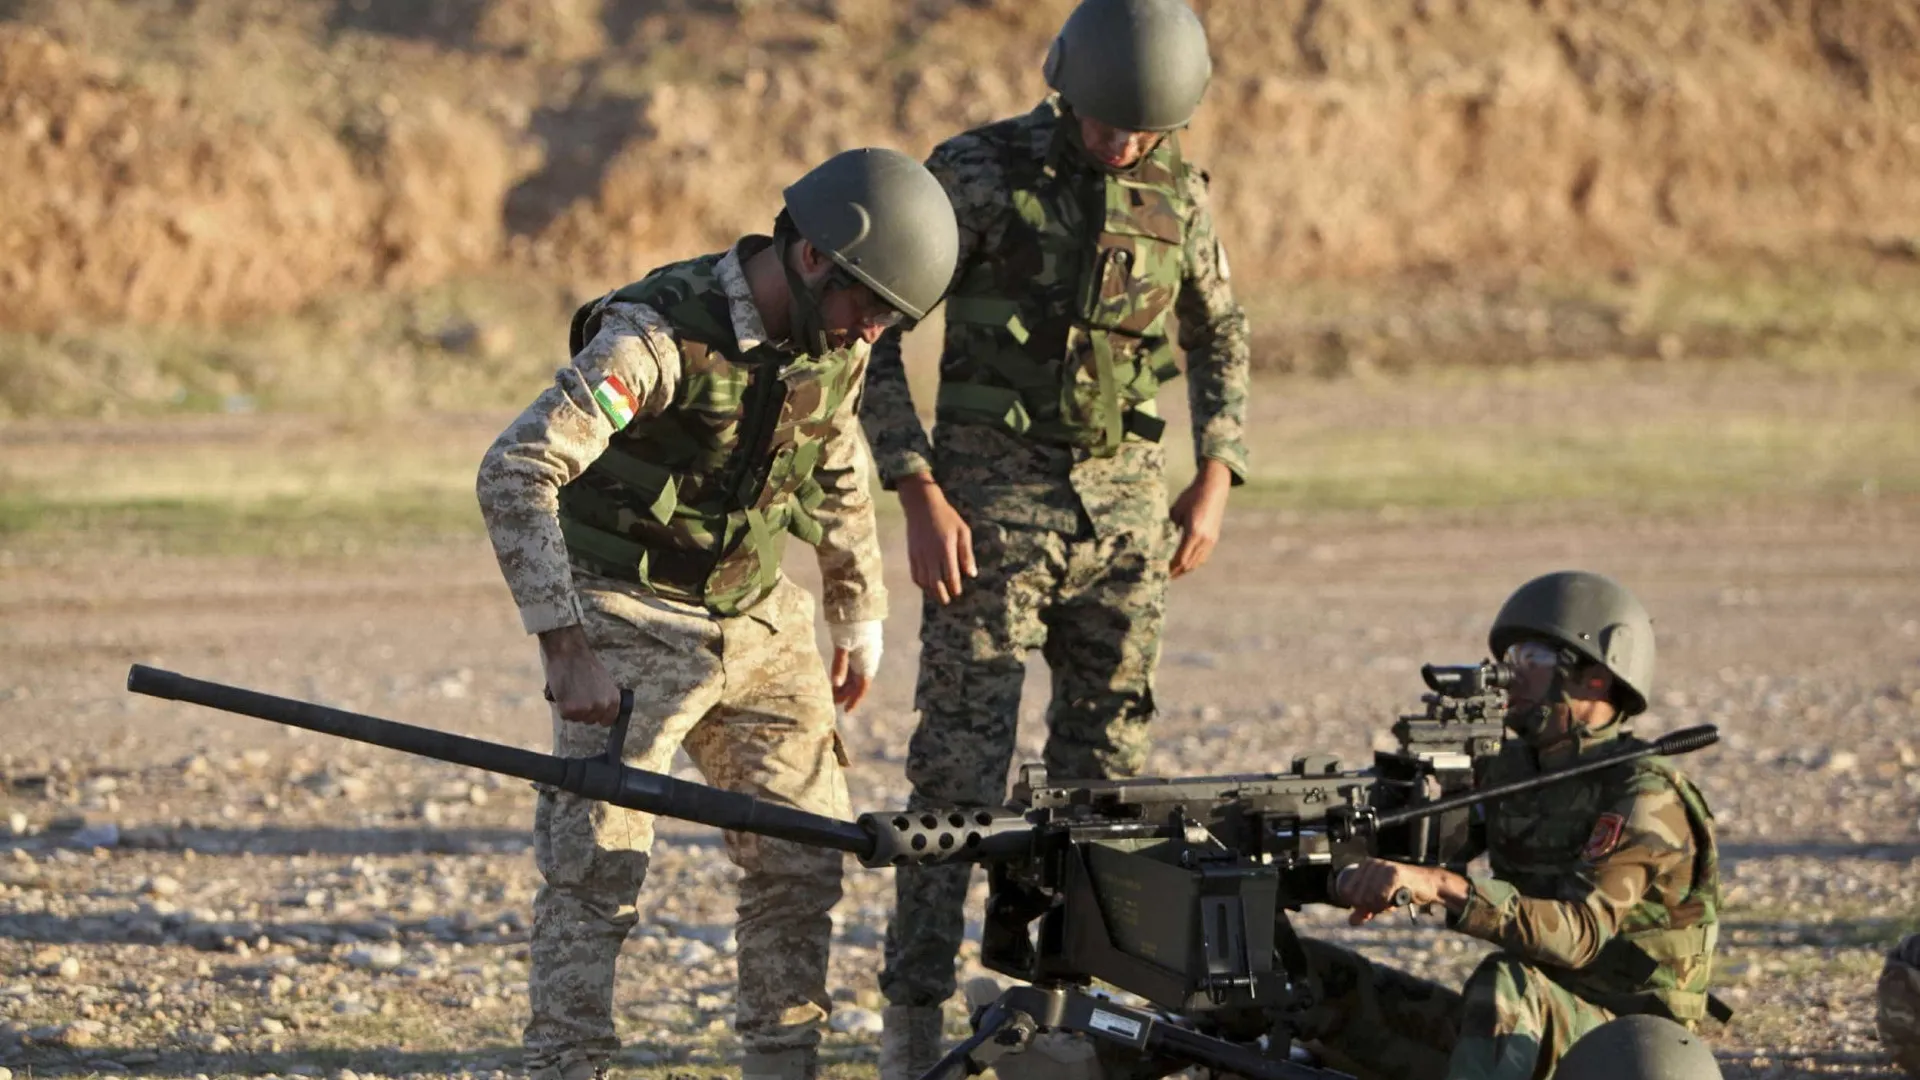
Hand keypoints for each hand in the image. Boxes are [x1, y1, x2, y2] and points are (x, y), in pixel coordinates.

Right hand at [537, 624, 622, 725]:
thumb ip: (604, 697)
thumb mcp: (604, 682)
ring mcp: (585, 710)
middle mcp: (601, 707)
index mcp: (613, 700)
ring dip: (572, 710)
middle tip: (577, 695)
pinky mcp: (569, 710)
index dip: (598, 715)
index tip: (592, 709)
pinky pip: (565, 717)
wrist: (569, 653)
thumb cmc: (585, 664)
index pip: (608, 720)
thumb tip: (601, 710)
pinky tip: (563, 693)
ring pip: (577, 719)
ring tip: (570, 692)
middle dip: (584, 712)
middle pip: (591, 721)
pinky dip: (562, 707)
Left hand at [828, 620, 882, 711]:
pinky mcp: (862, 642)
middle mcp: (869, 657)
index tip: (846, 711)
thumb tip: (835, 685)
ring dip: (845, 682)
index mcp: (867, 661)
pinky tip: (838, 674)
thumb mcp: (842, 645)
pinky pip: (855, 663)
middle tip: (832, 701)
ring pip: (856, 672)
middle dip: (846, 692)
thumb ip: (839, 665)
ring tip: (832, 690)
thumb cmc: (849, 623)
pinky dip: (846, 671)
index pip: (862, 687)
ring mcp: (866, 650)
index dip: (854, 699)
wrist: (858, 600)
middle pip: (858, 681)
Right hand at [898, 474, 975, 603]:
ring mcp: (919, 555)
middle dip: (942, 595)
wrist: (921, 505)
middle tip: (948, 601)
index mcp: (946, 549)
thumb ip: (966, 554)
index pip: (951, 576)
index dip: (954, 587)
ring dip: (931, 591)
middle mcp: (931, 555)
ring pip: (924, 581)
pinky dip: (920, 583)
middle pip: (935, 583)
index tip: (958, 593)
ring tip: (938, 596)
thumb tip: (971, 574)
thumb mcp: (963, 531)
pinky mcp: (911, 554)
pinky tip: (926, 586)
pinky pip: (914, 574)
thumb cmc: (946, 517)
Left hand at [1168, 459, 1231, 578]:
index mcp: (1193, 533)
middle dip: (1177, 572)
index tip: (1161, 572)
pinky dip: (1194, 562)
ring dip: (1186, 569)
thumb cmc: (1191, 496)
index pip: (1181, 559)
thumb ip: (1168, 528)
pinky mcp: (1214, 537)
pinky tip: (1186, 563)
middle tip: (1165, 578)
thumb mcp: (1175, 511)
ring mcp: (1211, 539)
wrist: (1213, 487)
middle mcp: (1204, 539)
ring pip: (1198, 562)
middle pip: (1190, 564)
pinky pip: (1204, 556)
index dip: (1171, 569)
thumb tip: (1159, 541)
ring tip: (1175, 573)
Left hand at [1333, 858, 1465, 924]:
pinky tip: (1396, 900)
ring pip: (1369, 898)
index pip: (1346, 891)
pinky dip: (1387, 904)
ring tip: (1391, 901)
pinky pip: (1381, 897)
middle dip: (1370, 907)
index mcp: (1364, 866)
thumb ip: (1364, 910)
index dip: (1357, 905)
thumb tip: (1351, 922)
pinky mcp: (1394, 874)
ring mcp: (1383, 868)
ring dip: (1380, 907)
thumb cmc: (1402, 890)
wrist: (1428, 885)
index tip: (1371, 906)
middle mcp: (1372, 864)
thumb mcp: (1379, 901)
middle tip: (1384, 904)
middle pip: (1357, 897)